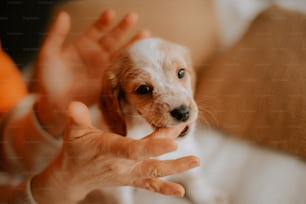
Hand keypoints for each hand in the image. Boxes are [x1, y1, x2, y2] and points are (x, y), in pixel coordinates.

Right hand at [32, 101, 199, 203]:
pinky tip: (180, 190)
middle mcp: (122, 165)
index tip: (173, 143)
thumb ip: (76, 119)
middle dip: (168, 143)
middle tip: (184, 128)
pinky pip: (150, 185)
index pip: (133, 150)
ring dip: (176, 166)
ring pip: (155, 171)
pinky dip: (165, 188)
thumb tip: (74, 105)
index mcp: (109, 150)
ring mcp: (129, 174)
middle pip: (150, 157)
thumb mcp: (72, 133)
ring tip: (196, 161)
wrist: (73, 178)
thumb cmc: (74, 151)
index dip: (153, 147)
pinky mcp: (131, 179)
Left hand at [36, 10, 148, 135]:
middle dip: (123, 28)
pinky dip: (132, 66)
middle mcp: (96, 55)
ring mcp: (104, 69)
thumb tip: (64, 14)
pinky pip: (123, 72)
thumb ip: (56, 35)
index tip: (111, 13)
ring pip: (121, 53)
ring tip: (146, 35)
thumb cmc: (48, 80)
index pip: (96, 30)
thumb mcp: (49, 55)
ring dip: (133, 44)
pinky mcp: (109, 83)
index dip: (104, 21)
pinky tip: (142, 60)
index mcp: (83, 46)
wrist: (55, 106)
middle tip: (133, 16)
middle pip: (113, 38)